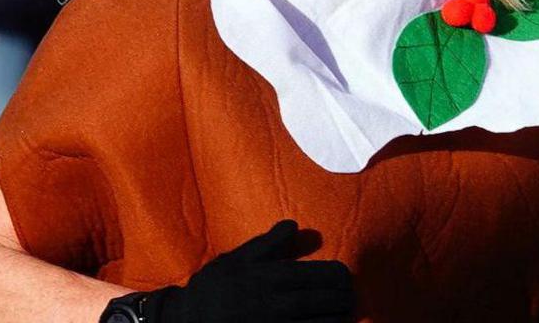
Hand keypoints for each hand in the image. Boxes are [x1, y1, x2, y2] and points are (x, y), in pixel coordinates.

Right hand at [139, 220, 354, 322]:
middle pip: (321, 301)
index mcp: (267, 277)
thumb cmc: (213, 288)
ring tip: (347, 313)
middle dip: (342, 298)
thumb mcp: (237, 259)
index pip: (314, 275)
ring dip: (337, 319)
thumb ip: (268, 243)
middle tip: (351, 295)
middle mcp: (274, 304)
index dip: (336, 276)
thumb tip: (293, 225)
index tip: (345, 275)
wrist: (187, 321)